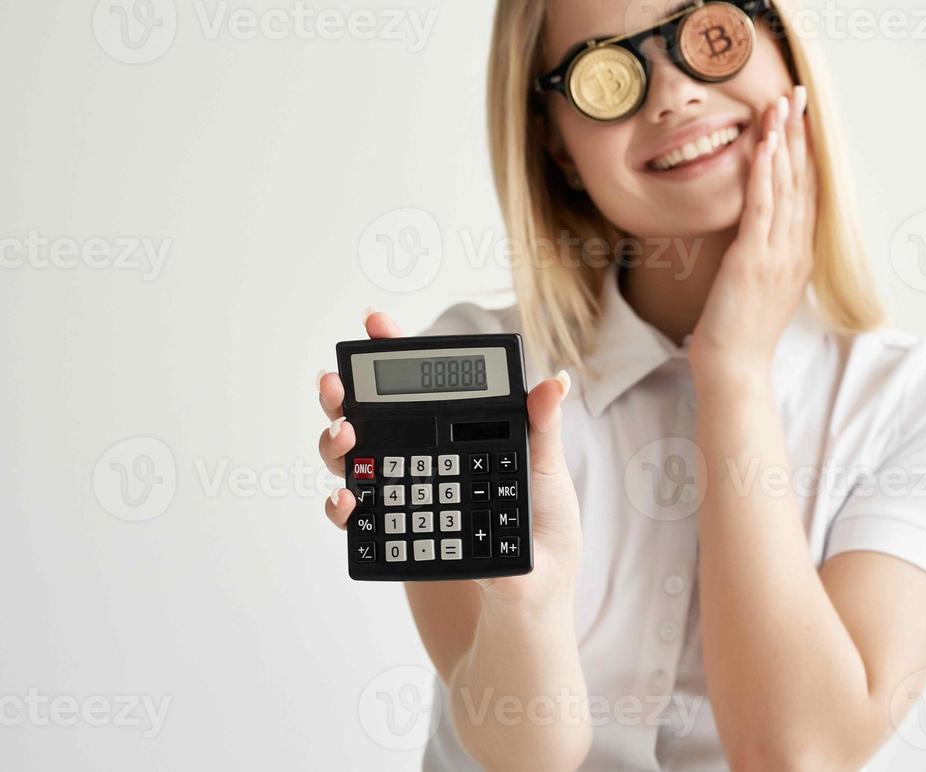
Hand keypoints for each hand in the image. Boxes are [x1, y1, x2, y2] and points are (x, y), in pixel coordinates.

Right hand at [317, 311, 583, 606]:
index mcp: (471, 443)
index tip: (374, 324)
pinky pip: (357, 516)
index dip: (401, 354)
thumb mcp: (550, 492)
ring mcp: (410, 503)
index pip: (435, 389)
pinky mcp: (396, 543)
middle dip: (348, 394)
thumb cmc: (549, 565)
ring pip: (358, 460)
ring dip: (337, 443)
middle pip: (380, 418)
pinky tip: (348, 502)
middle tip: (335, 386)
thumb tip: (554, 380)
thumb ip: (541, 437)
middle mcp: (434, 466)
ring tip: (342, 440)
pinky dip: (342, 505)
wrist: (520, 638)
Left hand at [688, 84, 814, 379]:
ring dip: (782, 142)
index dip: (807, 151)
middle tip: (798, 94)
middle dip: (799, 134)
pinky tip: (763, 145)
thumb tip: (763, 225)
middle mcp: (796, 248)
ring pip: (784, 186)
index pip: (808, 191)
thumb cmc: (741, 330)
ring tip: (781, 105)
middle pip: (802, 179)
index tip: (804, 118)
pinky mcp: (753, 259)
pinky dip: (763, 172)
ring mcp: (778, 253)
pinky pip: (761, 206)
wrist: (736, 367)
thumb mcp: (764, 284)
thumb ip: (770, 251)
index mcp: (800, 253)